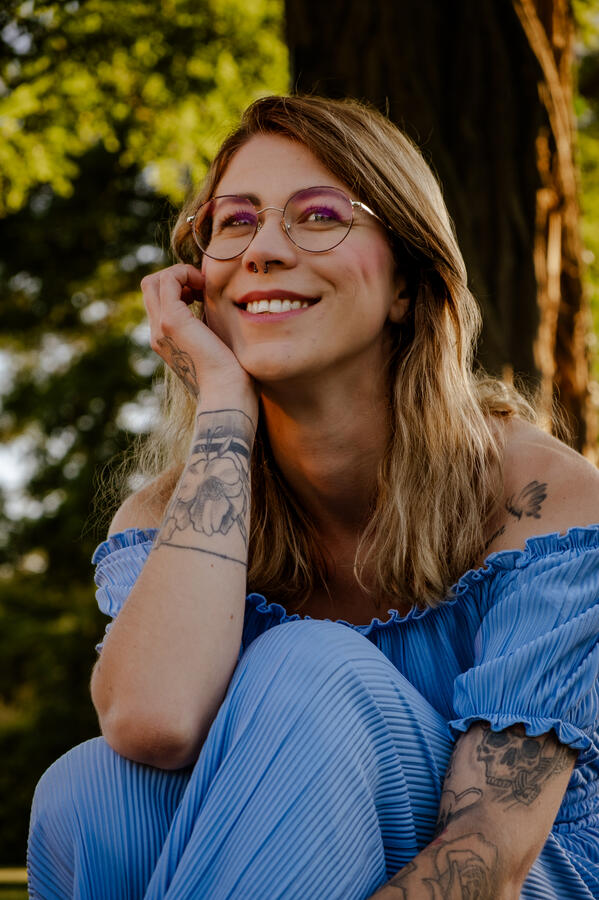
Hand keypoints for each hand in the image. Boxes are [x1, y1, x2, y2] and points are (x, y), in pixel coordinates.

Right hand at [141, 263, 255, 403]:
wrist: (228, 397)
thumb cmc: (231, 378)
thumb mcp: (215, 346)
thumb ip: (208, 328)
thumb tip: (217, 308)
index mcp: (166, 340)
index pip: (158, 300)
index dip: (179, 287)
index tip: (204, 293)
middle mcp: (157, 334)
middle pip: (150, 287)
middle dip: (176, 277)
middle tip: (202, 286)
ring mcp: (161, 328)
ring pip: (154, 281)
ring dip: (180, 274)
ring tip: (203, 286)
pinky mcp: (172, 322)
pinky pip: (168, 280)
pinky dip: (185, 274)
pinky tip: (205, 287)